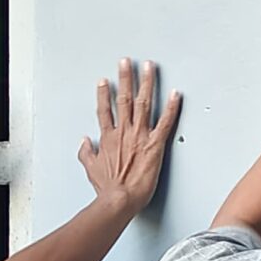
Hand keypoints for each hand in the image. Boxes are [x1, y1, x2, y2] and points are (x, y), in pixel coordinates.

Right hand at [77, 59, 182, 213]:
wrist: (119, 199)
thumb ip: (86, 152)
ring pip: (143, 103)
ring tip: (148, 66)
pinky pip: (165, 122)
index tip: (104, 81)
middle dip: (125, 77)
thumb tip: (85, 142)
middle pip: (123, 98)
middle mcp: (124, 132)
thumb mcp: (91, 168)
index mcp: (108, 137)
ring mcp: (140, 136)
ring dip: (146, 82)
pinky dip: (172, 107)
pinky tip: (176, 94)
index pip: (105, 110)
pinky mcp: (155, 145)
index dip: (103, 94)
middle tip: (126, 61)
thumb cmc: (107, 188)